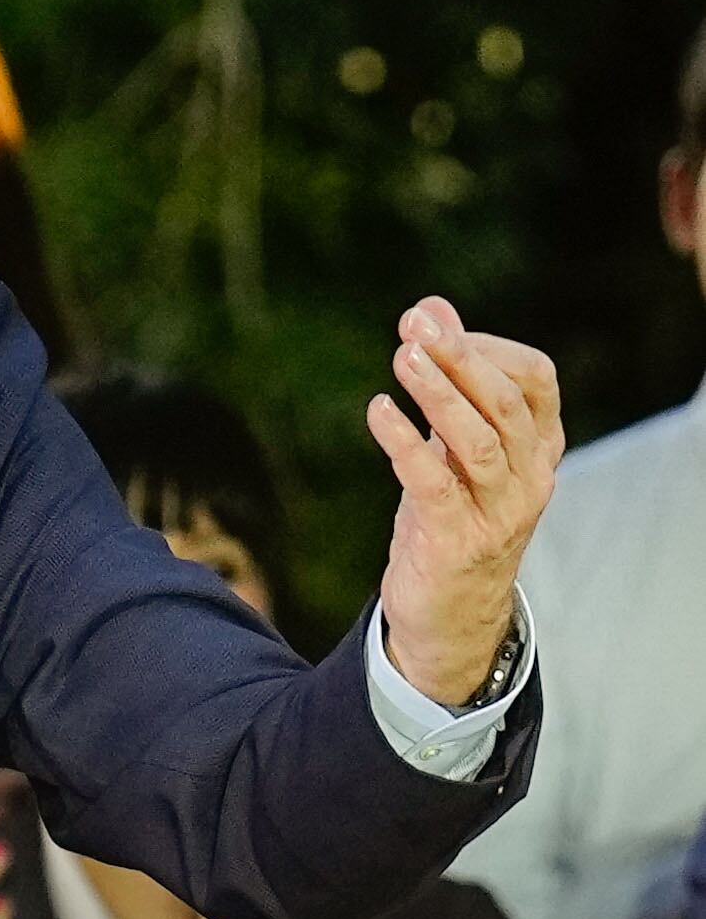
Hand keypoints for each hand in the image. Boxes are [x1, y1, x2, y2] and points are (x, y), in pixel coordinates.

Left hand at [367, 295, 562, 703]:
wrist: (450, 611)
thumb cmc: (453, 513)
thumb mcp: (453, 444)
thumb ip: (448, 378)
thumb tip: (430, 307)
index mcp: (538, 446)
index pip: (535, 377)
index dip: (485, 345)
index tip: (431, 323)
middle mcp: (530, 475)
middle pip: (506, 403)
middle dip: (460, 358)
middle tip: (414, 325)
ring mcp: (498, 511)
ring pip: (478, 441)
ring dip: (439, 394)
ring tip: (402, 357)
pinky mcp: (456, 539)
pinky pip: (434, 483)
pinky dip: (406, 443)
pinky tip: (378, 411)